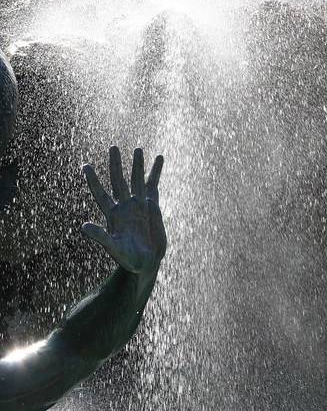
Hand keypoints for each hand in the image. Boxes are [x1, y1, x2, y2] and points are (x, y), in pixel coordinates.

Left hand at [82, 146, 166, 273]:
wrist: (146, 263)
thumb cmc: (127, 259)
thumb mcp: (113, 248)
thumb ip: (100, 237)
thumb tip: (83, 226)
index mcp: (113, 215)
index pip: (100, 194)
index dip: (93, 181)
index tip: (85, 166)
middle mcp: (125, 206)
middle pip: (119, 181)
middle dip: (116, 165)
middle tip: (113, 148)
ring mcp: (139, 205)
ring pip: (137, 180)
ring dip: (137, 165)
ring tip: (138, 149)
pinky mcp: (152, 207)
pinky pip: (154, 186)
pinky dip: (156, 172)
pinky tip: (159, 158)